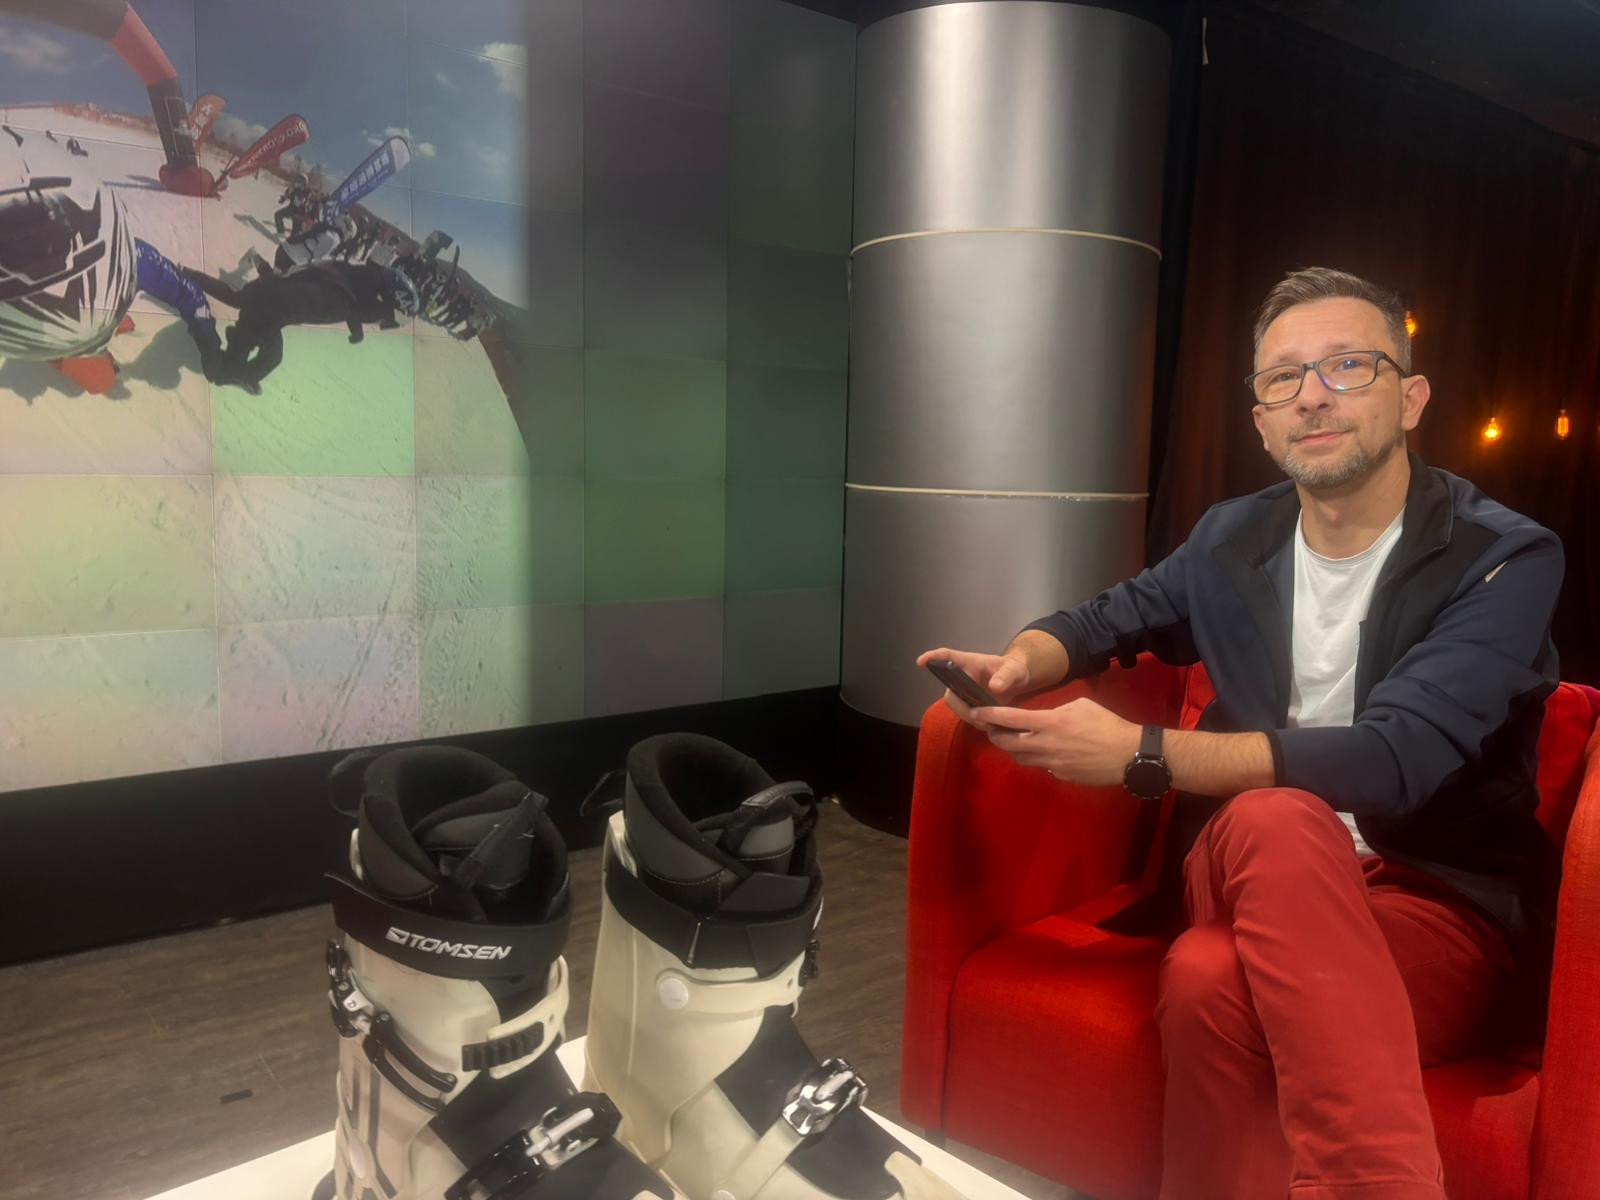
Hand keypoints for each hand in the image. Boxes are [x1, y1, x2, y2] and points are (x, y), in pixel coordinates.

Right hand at [915, 646, 1031, 728]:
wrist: (1017, 682)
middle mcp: (962, 678)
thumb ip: (1007, 676)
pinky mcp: (971, 706)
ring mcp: (965, 693)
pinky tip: (992, 724)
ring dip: (970, 717)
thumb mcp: (1014, 670)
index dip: (932, 658)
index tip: (921, 662)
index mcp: (969, 663)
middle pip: (950, 693)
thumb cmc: (1013, 670)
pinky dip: (978, 722)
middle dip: (960, 707)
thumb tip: (994, 687)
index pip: (946, 657)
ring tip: (989, 721)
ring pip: (957, 708)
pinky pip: (967, 716)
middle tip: (977, 715)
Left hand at [974, 698, 1142, 787]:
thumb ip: (1056, 710)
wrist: (1128, 754)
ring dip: (1014, 749)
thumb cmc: (1107, 724)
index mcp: (1050, 723)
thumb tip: (1044, 718)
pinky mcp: (1061, 776)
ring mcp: (1052, 764)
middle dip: (995, 736)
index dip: (990, 715)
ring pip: (1021, 758)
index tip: (977, 712)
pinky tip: (1045, 752)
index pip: (1010, 719)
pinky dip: (1037, 759)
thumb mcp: (1081, 705)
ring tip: (1015, 740)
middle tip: (993, 729)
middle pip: (1007, 744)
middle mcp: (1046, 745)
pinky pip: (1041, 767)